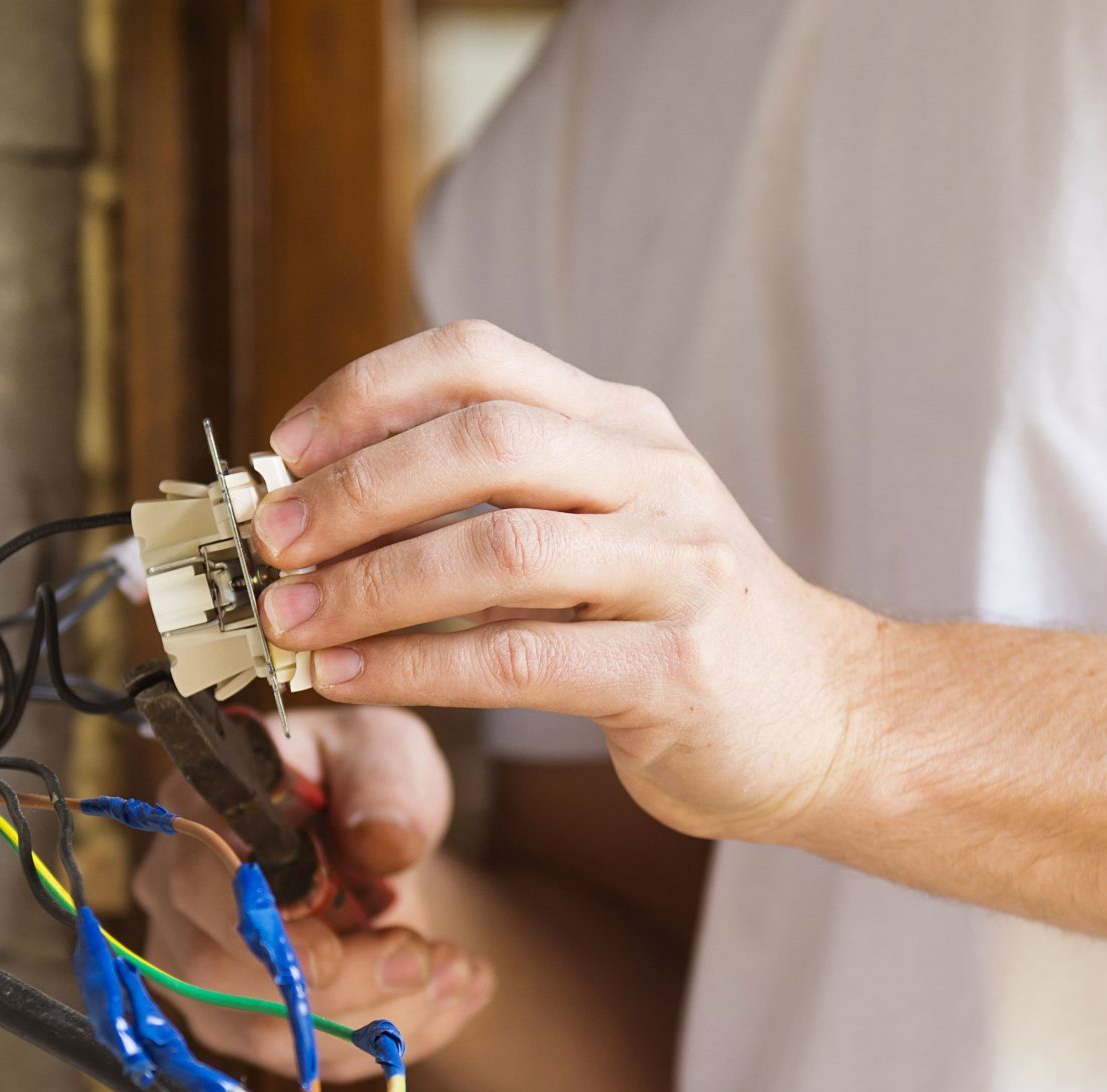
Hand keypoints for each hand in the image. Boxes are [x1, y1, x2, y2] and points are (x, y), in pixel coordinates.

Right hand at [130, 706, 494, 1080]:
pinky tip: (452, 993)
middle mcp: (178, 898)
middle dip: (339, 983)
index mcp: (194, 811)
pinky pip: (312, 1059)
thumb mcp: (385, 752)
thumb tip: (381, 839)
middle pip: (221, 975)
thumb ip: (382, 782)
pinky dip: (393, 1037)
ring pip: (269, 1033)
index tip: (329, 954)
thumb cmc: (362, 785)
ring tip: (460, 971)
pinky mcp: (243, 1023)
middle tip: (428, 958)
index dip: (255, 928)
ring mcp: (201, 971)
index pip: (194, 882)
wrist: (374, 848)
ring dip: (378, 1017)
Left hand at [252, 321, 880, 842]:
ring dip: (372, 584)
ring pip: (498, 548)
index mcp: (623, 426)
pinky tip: (351, 677)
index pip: (481, 358)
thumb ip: (493, 509)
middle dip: (357, 487)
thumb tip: (323, 511)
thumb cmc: (681, 630)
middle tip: (273, 539)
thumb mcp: (602, 532)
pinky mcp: (677, 668)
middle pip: (484, 439)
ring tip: (290, 619)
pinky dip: (418, 665)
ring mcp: (675, 568)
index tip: (284, 450)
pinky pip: (520, 657)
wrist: (833, 718)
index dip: (367, 392)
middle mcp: (654, 477)